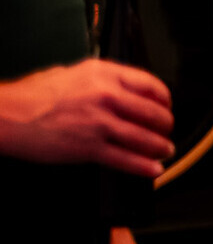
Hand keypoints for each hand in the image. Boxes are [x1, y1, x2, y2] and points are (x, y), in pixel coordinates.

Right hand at [0, 61, 173, 174]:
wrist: (6, 115)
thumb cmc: (31, 95)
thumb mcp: (72, 74)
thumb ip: (101, 80)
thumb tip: (120, 89)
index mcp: (104, 74)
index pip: (152, 86)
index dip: (164, 100)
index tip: (165, 107)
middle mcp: (107, 96)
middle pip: (155, 113)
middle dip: (165, 126)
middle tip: (166, 132)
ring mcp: (99, 123)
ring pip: (146, 138)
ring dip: (160, 147)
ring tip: (164, 150)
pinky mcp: (89, 147)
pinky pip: (127, 159)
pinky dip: (144, 167)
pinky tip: (152, 169)